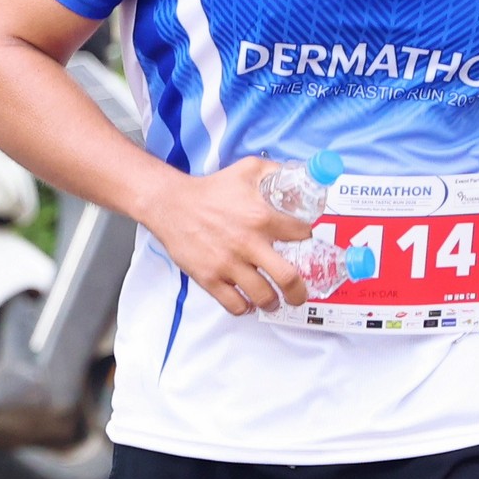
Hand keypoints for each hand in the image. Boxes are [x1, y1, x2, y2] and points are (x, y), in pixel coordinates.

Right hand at [142, 158, 317, 316]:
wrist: (171, 205)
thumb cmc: (210, 190)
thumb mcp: (248, 170)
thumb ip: (276, 172)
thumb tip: (299, 177)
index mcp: (261, 216)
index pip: (301, 236)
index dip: (306, 241)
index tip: (304, 246)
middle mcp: (247, 242)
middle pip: (287, 278)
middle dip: (299, 291)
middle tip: (299, 294)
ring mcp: (227, 264)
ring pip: (262, 297)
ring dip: (272, 302)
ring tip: (273, 300)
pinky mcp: (209, 278)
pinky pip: (234, 304)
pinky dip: (244, 307)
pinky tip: (246, 302)